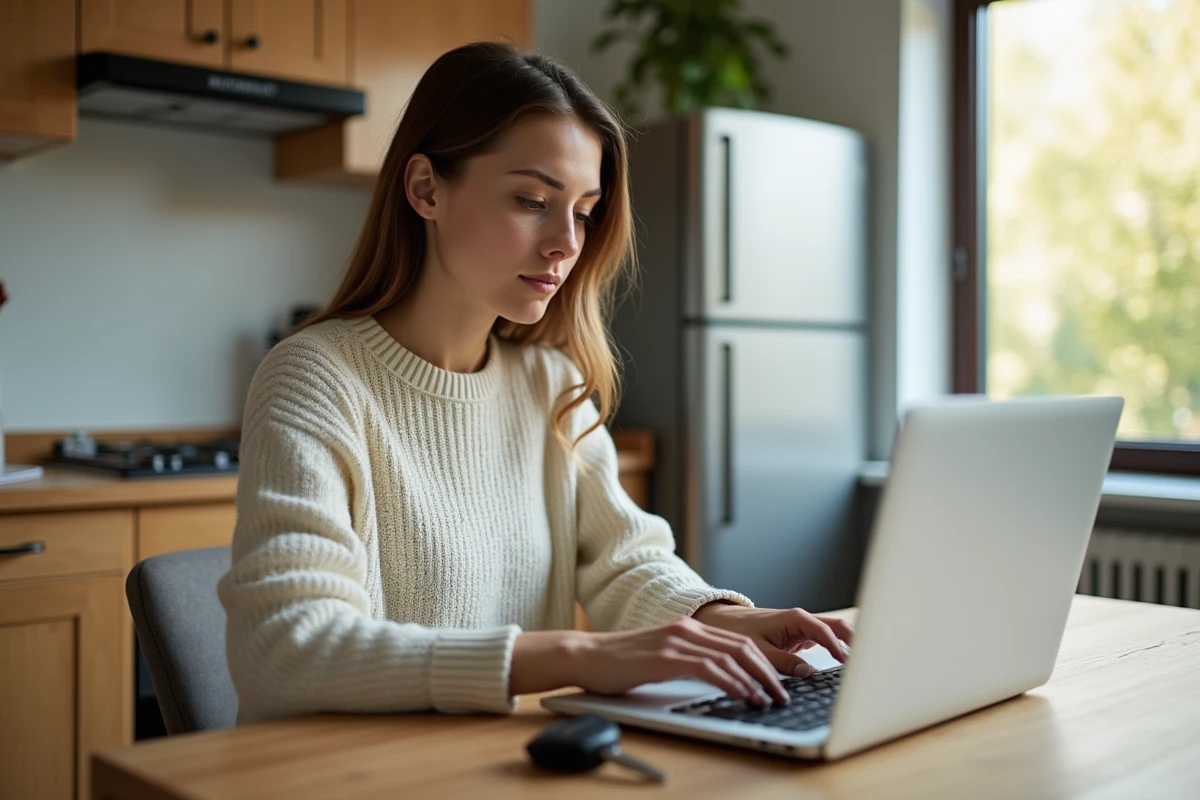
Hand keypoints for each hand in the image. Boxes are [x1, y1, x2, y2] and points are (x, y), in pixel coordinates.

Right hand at [515, 618, 790, 705]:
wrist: (585, 656)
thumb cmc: (620, 663)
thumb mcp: (662, 658)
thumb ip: (689, 662)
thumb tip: (721, 681)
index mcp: (688, 627)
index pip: (738, 642)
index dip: (763, 663)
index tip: (778, 684)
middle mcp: (686, 629)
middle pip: (742, 647)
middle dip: (767, 672)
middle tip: (782, 694)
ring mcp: (676, 641)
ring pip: (730, 656)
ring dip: (754, 680)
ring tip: (768, 699)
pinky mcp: (665, 657)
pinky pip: (708, 668)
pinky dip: (730, 682)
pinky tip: (741, 695)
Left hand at [691, 602, 853, 678]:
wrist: (722, 621)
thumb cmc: (737, 631)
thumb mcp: (758, 650)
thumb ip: (784, 662)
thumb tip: (810, 672)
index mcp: (795, 619)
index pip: (825, 631)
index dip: (838, 647)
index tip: (849, 662)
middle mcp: (804, 621)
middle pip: (839, 628)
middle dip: (857, 640)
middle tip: (871, 660)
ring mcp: (805, 628)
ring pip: (836, 633)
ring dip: (852, 644)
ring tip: (868, 663)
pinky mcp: (803, 637)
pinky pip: (827, 641)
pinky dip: (841, 649)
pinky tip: (851, 664)